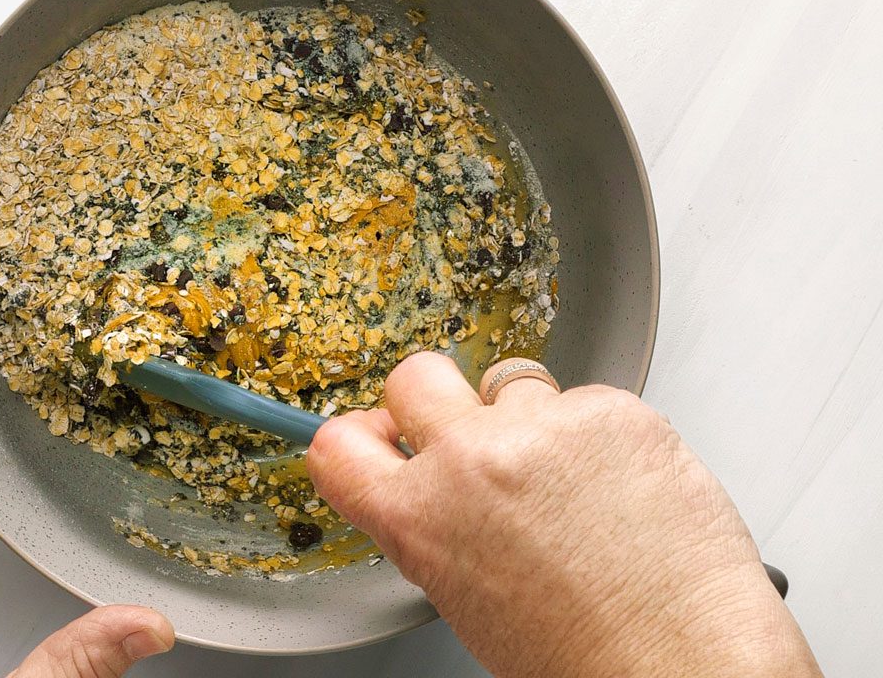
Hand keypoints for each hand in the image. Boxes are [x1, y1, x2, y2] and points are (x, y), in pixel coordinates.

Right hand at [308, 353, 821, 677]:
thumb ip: (435, 522)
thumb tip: (436, 477)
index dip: (362, 434)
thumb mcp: (466, 595)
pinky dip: (599, 434)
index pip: (340, 443)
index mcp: (418, 518)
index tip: (383, 431)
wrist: (685, 664)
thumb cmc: (582, 656)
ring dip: (531, 420)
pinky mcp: (613, 410)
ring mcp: (543, 427)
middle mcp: (470, 459)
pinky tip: (620, 486)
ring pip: (513, 384)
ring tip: (572, 483)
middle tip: (473, 435)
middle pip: (417, 376)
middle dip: (436, 399)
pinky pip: (586, 400)